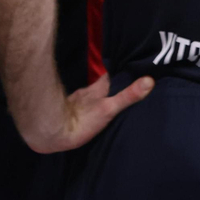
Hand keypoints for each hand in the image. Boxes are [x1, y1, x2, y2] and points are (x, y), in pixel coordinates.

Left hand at [25, 72, 153, 153]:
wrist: (50, 132)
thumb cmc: (81, 119)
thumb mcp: (108, 108)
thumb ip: (127, 96)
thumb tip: (150, 80)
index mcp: (98, 89)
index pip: (111, 75)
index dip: (120, 71)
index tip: (131, 66)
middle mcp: (87, 92)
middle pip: (102, 85)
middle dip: (111, 84)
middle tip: (124, 83)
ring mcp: (76, 102)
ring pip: (90, 96)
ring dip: (98, 96)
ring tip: (109, 98)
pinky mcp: (67, 113)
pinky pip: (81, 106)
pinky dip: (86, 106)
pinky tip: (88, 111)